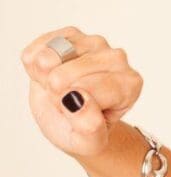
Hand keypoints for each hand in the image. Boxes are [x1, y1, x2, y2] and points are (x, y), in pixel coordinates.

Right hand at [21, 27, 143, 157]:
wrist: (70, 116)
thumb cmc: (84, 127)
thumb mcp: (89, 142)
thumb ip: (90, 128)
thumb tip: (78, 101)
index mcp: (130, 85)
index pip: (89, 92)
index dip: (73, 107)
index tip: (81, 112)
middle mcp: (118, 59)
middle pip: (66, 75)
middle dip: (57, 93)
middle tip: (68, 100)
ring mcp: (94, 42)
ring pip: (50, 57)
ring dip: (44, 77)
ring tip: (58, 87)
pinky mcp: (70, 33)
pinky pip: (37, 49)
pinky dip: (34, 66)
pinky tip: (48, 74)